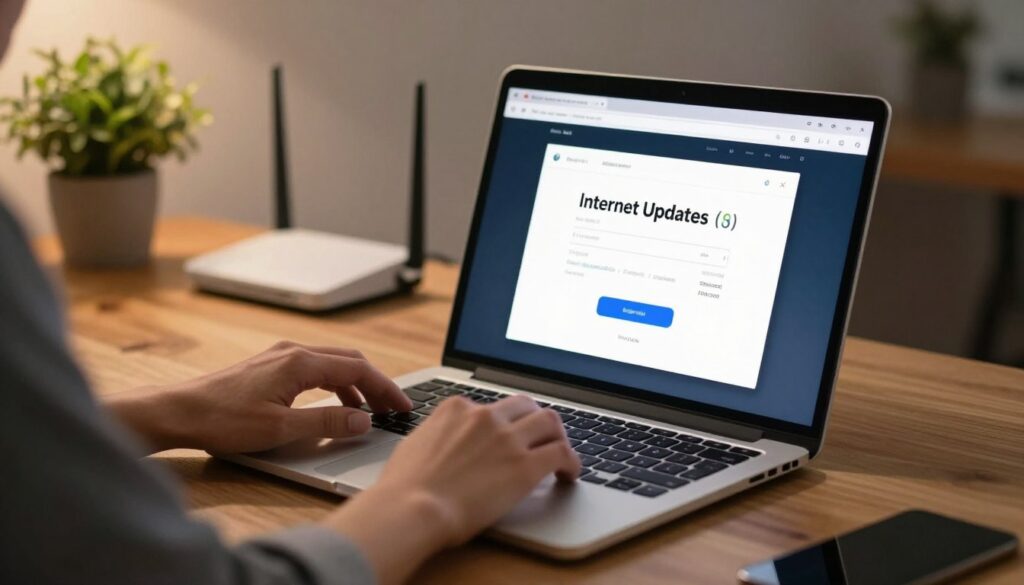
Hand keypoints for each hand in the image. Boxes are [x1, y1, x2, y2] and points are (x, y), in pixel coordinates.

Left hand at [105, 341, 411, 453]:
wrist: (178, 412)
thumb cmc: (222, 420)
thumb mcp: (281, 429)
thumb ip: (327, 423)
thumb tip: (364, 420)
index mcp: (300, 363)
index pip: (358, 370)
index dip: (386, 389)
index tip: (403, 406)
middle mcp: (293, 352)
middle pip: (349, 361)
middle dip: (376, 384)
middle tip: (394, 407)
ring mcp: (280, 356)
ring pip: (332, 364)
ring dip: (355, 385)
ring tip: (369, 411)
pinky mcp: (269, 366)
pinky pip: (314, 369)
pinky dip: (334, 385)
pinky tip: (334, 404)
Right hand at [324, 394, 579, 584]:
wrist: (412, 508)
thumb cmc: (404, 487)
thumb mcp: (414, 445)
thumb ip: (436, 436)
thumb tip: (441, 444)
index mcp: (456, 409)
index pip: (491, 406)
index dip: (503, 422)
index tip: (507, 434)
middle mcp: (485, 417)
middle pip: (525, 406)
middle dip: (535, 420)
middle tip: (540, 437)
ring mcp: (507, 439)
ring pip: (550, 421)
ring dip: (558, 436)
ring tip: (560, 452)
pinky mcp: (525, 466)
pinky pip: (561, 453)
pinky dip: (571, 461)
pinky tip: (569, 473)